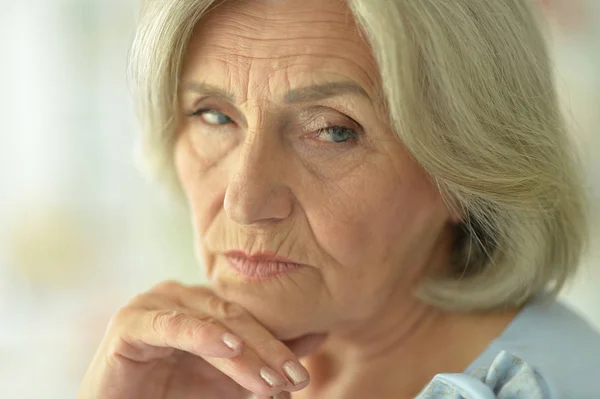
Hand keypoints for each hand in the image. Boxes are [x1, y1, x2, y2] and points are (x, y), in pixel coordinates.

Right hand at [78, 281, 320, 398]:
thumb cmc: (173, 398)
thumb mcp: (230, 381)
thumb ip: (265, 359)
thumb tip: (318, 335)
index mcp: (204, 303)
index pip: (249, 318)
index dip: (280, 344)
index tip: (306, 372)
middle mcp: (183, 296)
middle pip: (235, 317)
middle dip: (269, 349)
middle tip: (296, 378)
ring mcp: (156, 303)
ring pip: (211, 321)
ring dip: (245, 352)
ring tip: (271, 379)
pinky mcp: (130, 321)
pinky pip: (172, 325)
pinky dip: (202, 336)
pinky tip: (229, 349)